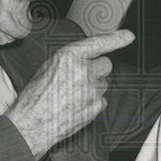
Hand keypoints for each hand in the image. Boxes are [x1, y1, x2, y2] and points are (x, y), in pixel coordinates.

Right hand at [6, 29, 134, 158]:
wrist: (32, 124)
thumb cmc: (36, 96)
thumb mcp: (49, 67)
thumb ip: (71, 60)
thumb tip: (88, 59)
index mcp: (68, 57)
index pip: (98, 43)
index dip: (116, 38)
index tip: (128, 36)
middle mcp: (83, 71)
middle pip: (105, 65)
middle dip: (97, 70)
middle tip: (81, 79)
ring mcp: (91, 90)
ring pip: (103, 84)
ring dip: (93, 88)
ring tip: (73, 96)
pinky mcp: (95, 107)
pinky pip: (101, 101)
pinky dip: (92, 103)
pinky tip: (76, 106)